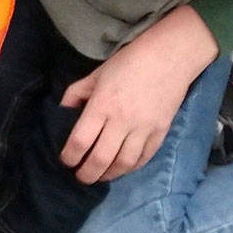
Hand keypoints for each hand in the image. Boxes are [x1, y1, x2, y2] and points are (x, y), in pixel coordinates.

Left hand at [60, 5, 217, 183]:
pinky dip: (131, 168)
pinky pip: (144, 158)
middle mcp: (122, 120)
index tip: (66, 161)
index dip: (69, 156)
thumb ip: (75, 94)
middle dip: (87, 174)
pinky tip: (121, 168)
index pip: (80, 141)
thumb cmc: (129, 62)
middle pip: (100, 159)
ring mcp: (144, 128)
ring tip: (100, 176)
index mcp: (102, 105)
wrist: (170, 56)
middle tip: (80, 177)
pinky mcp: (161, 131)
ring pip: (123, 163)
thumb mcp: (96, 74)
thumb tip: (62, 113)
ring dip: (109, 175)